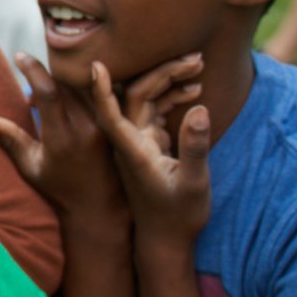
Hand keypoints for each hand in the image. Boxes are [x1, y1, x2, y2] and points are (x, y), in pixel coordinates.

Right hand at [0, 52, 126, 218]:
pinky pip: (97, 93)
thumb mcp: (29, 166)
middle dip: (45, 75)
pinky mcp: (115, 124)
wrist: (100, 205)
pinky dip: (81, 87)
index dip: (32, 69)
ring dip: (63, 80)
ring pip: (83, 85)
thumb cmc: (58, 188)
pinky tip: (71, 94)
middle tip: (30, 79)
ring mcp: (104, 126)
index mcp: (61, 139)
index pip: (49, 92)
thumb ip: (9, 138)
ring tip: (47, 90)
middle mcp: (86, 129)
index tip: (19, 56)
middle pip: (66, 83)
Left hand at [90, 58, 211, 243]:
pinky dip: (173, 95)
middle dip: (162, 71)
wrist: (166, 239)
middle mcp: (129, 141)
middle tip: (196, 57)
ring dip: (169, 79)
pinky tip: (196, 89)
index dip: (102, 90)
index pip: (110, 114)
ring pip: (146, 98)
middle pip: (135, 95)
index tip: (95, 66)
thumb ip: (194, 148)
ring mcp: (137, 140)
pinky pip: (155, 108)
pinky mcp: (148, 141)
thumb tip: (198, 109)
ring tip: (200, 64)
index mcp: (131, 151)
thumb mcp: (193, 184)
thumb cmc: (178, 216)